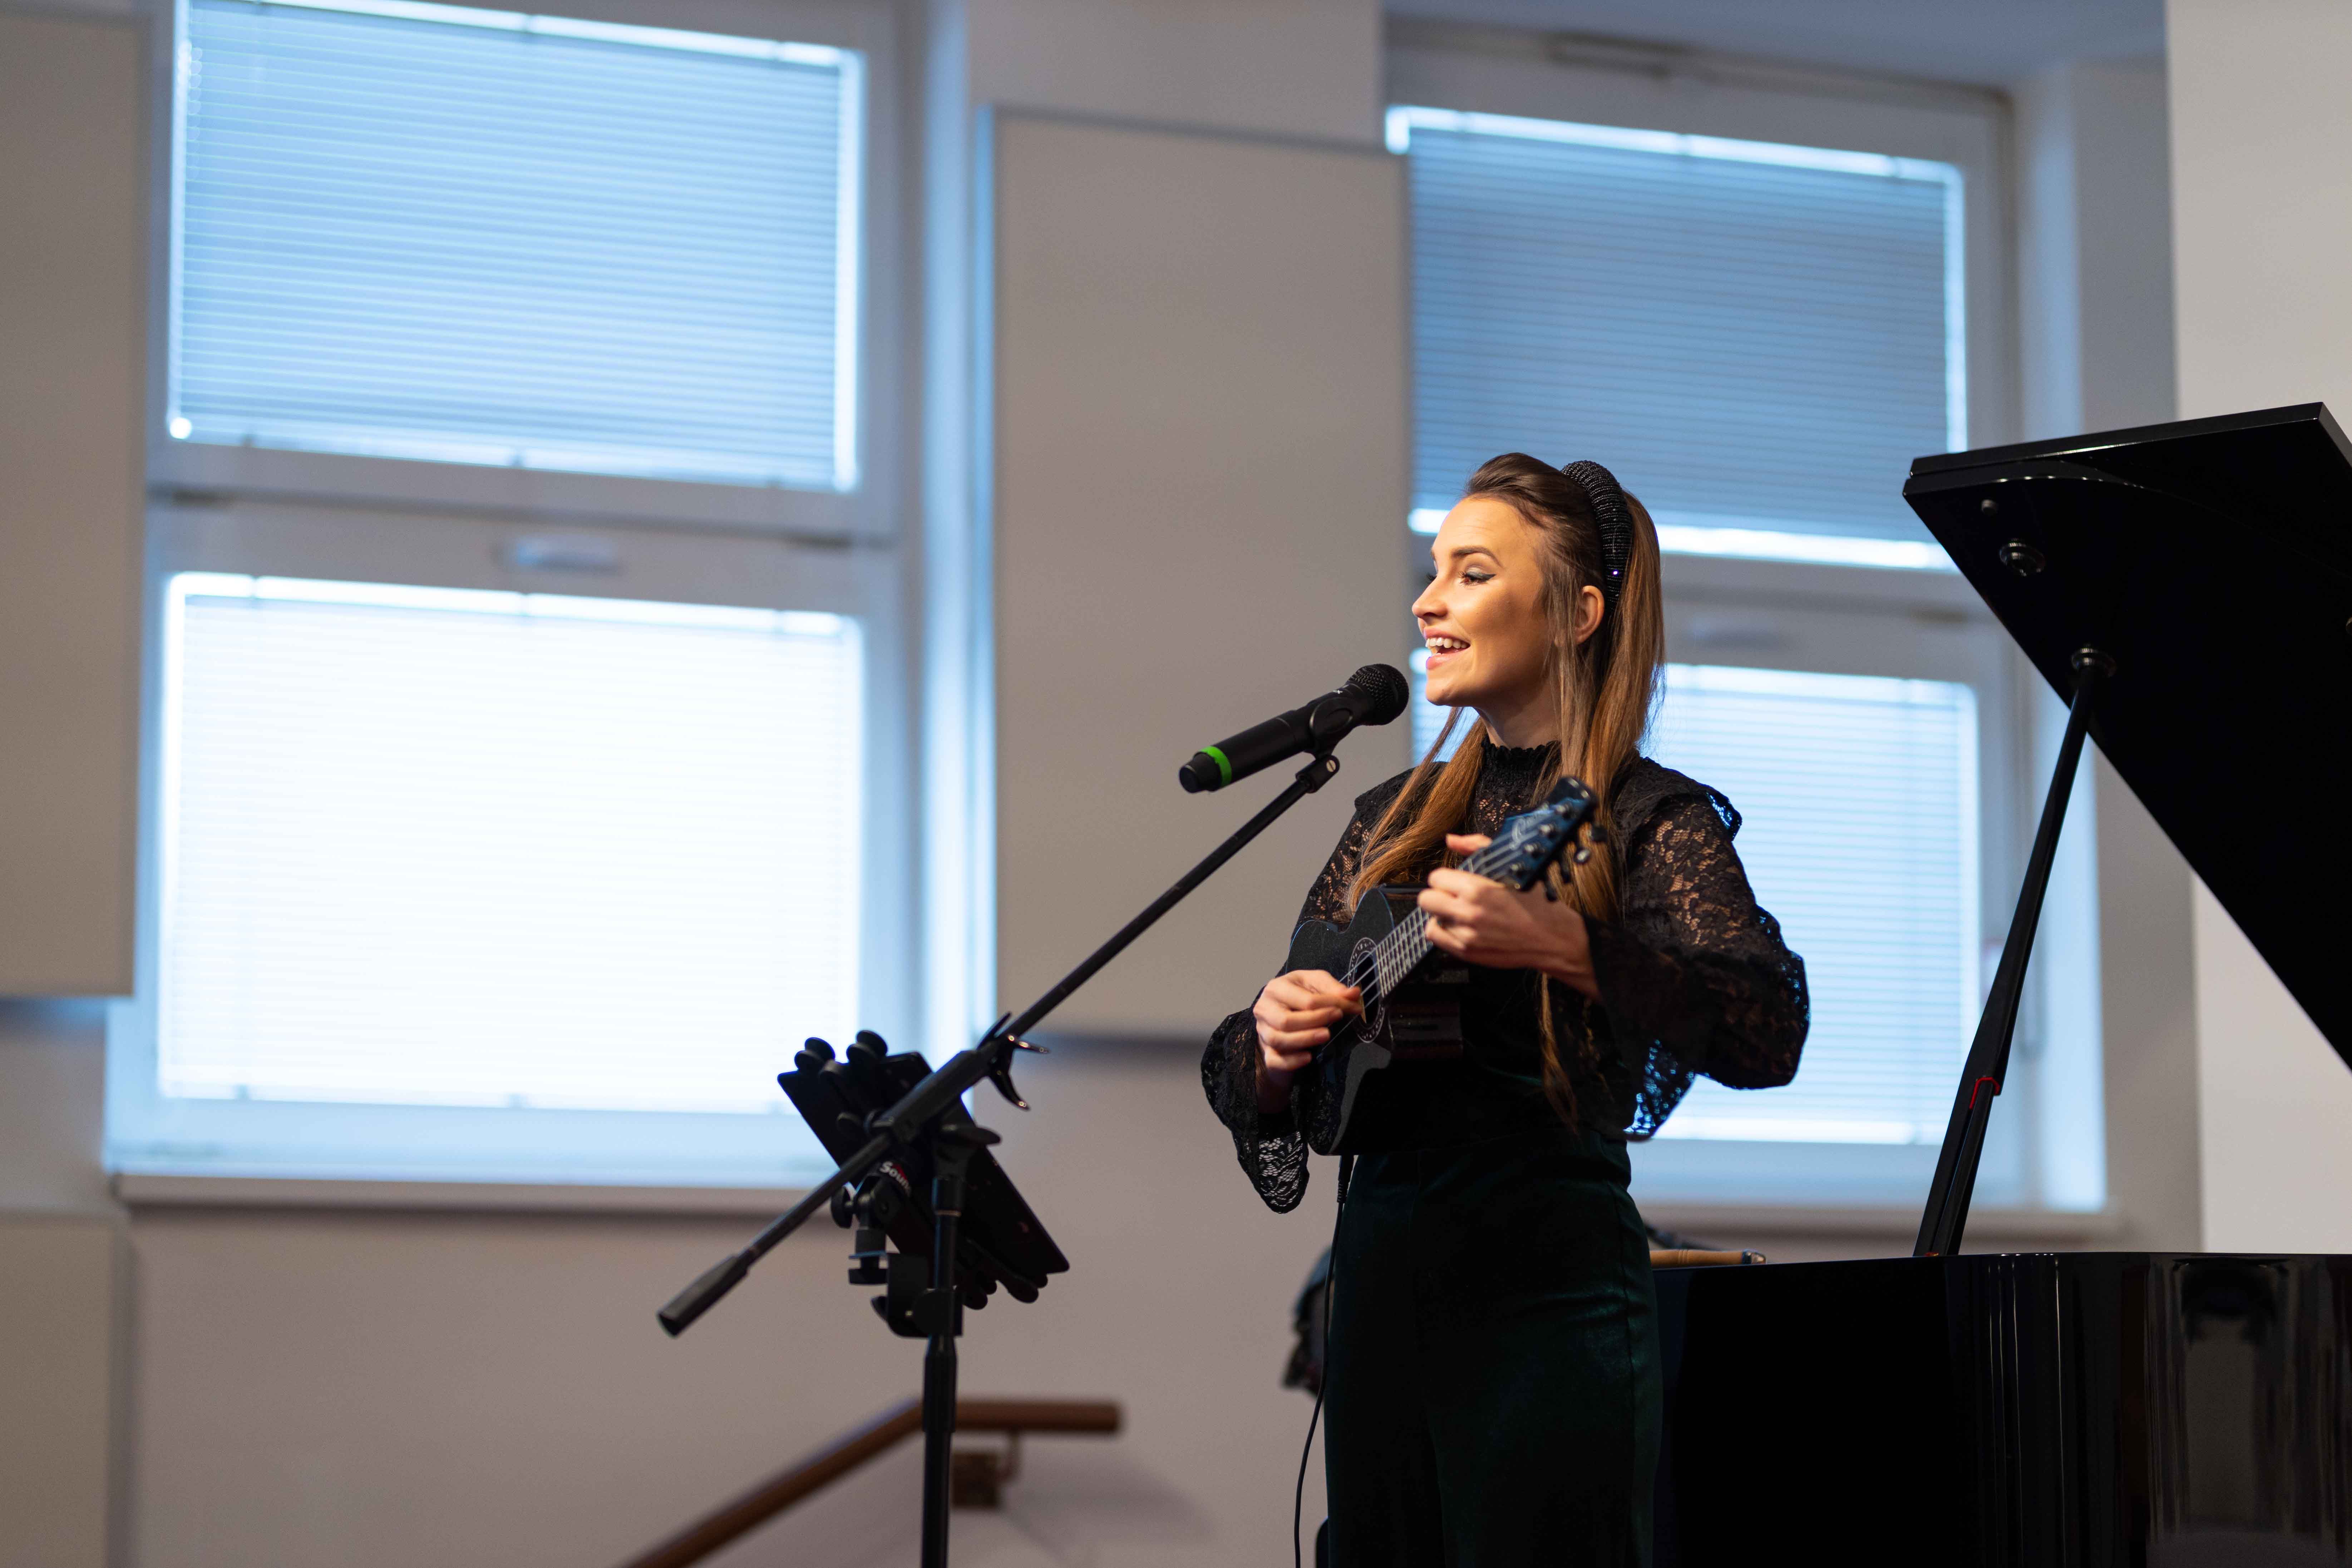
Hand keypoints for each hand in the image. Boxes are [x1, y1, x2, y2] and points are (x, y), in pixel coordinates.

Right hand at [1252, 970, 1361, 1112]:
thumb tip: (1354, 994)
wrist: (1280, 1020)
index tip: (1353, 1007)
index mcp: (1277, 988)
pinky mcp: (1267, 1053)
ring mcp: (1263, 1032)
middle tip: (1338, 1019)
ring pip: (1279, 1039)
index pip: (1305, 1000)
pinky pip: (1275, 1060)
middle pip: (1286, 1020)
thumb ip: (1333, 989)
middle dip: (1315, 1021)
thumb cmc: (1298, 1000)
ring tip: (1326, 1036)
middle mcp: (1265, 1009)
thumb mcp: (1315, 986)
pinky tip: (1308, 1057)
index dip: (1331, 1003)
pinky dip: (1292, 1061)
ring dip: (1305, 1039)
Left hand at [1419, 834, 1599, 999]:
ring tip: (1460, 914)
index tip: (1455, 882)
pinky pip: (1436, 939)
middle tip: (1453, 897)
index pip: (1436, 877)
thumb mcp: (1510, 866)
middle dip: (1438, 895)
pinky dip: (1444, 932)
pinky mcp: (1467, 952)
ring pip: (1430, 919)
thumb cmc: (1534, 902)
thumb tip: (1451, 839)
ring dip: (1442, 915)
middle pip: (1426, 899)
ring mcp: (1466, 935)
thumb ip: (1476, 848)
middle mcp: (1468, 912)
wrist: (1552, 937)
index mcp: (1477, 888)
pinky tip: (1460, 927)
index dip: (1445, 878)